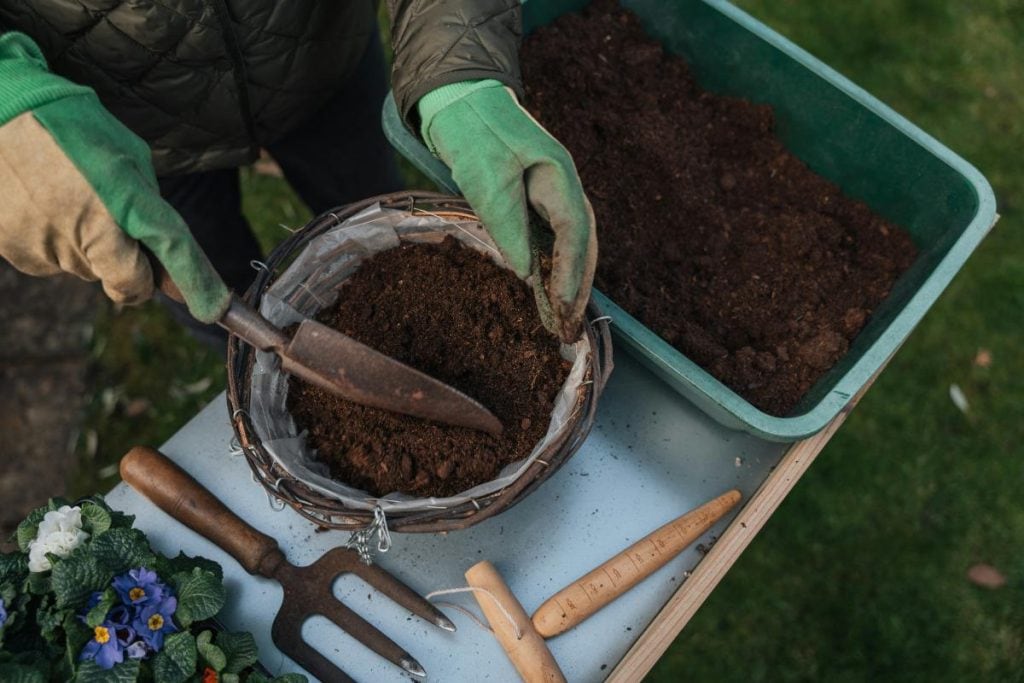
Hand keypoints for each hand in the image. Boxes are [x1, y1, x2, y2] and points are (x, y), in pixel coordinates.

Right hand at [0, 32, 229, 322]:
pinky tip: (42, 204)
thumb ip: (150, 213)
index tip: (213, 310)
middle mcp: (87, 229)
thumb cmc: (73, 127)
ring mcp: (47, 244)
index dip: (198, 284)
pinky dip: (56, 243)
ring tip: (68, 197)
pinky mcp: (15, 250)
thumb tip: (162, 267)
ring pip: (88, 271)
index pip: (173, 249)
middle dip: (132, 266)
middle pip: (127, 280)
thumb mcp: (128, 160)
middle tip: (117, 226)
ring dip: (90, 249)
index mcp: (123, 198)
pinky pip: (52, 262)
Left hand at [418, 79, 596, 340]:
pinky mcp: (535, 203)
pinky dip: (551, 270)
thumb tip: (525, 273)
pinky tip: (545, 296)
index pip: (575, 234)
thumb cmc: (473, 133)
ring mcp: (552, 195)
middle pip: (582, 246)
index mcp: (560, 177)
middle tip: (570, 328)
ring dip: (567, 284)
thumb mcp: (487, 179)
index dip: (570, 274)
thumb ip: (508, 224)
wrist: (461, 102)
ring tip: (562, 322)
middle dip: (578, 288)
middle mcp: (564, 188)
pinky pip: (551, 242)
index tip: (560, 307)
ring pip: (570, 247)